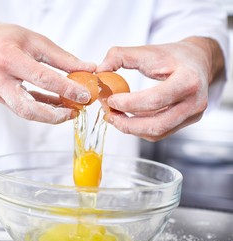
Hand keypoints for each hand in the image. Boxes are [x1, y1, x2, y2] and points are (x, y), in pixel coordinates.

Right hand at [0, 20, 95, 123]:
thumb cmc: (9, 39)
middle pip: (27, 107)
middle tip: (74, 112)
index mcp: (8, 57)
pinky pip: (22, 108)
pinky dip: (41, 109)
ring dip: (49, 115)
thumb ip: (63, 59)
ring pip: (24, 112)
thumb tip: (88, 70)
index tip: (83, 95)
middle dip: (54, 115)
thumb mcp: (37, 41)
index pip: (41, 78)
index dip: (65, 88)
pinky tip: (56, 107)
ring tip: (69, 111)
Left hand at [97, 37, 224, 140]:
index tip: (111, 100)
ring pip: (157, 133)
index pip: (155, 100)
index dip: (129, 104)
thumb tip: (100, 70)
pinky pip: (160, 132)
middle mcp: (194, 102)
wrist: (198, 61)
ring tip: (115, 116)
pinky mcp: (186, 122)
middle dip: (127, 123)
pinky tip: (128, 118)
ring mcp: (192, 115)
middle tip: (109, 114)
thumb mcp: (147, 50)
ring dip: (131, 128)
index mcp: (188, 81)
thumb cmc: (173, 56)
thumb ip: (120, 56)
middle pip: (157, 124)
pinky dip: (140, 128)